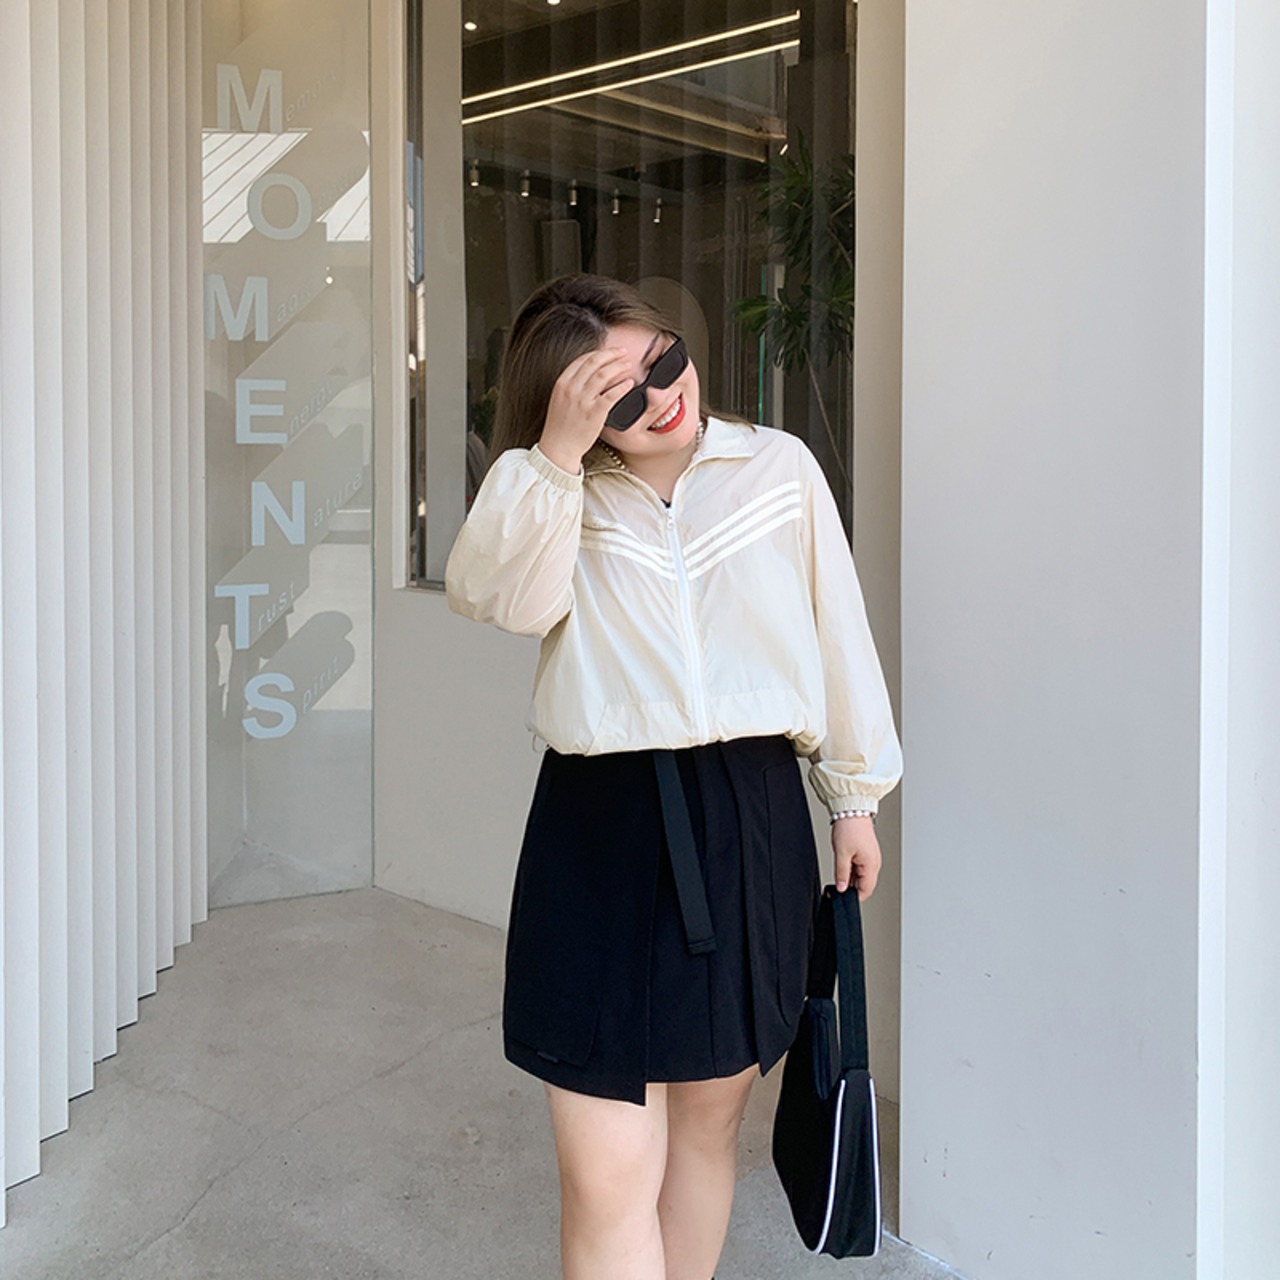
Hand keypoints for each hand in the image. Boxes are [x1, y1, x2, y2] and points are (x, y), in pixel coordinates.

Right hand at [538, 348, 634, 473]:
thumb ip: (572, 386)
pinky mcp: (594, 412)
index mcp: (562, 383)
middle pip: (594, 362)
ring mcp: (583, 400)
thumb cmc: (560, 427)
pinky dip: (622, 386)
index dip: (599, 353)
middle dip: (611, 354)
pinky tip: (629, 383)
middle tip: (622, 352)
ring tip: (627, 365)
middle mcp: (571, 388)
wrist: (558, 447)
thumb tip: (589, 374)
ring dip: (618, 366)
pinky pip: (611, 394)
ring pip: (603, 374)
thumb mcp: (560, 400)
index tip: (609, 352)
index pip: (582, 359)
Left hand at [832, 815, 880, 900]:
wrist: (852, 810)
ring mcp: (871, 857)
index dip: (853, 896)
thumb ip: (842, 873)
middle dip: (851, 886)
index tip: (842, 896)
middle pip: (864, 884)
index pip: (866, 890)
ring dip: (850, 876)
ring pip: (861, 875)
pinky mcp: (867, 852)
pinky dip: (852, 868)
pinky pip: (860, 866)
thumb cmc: (849, 827)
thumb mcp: (841, 853)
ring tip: (840, 865)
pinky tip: (844, 862)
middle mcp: (874, 863)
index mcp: (871, 865)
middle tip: (838, 881)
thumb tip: (841, 888)